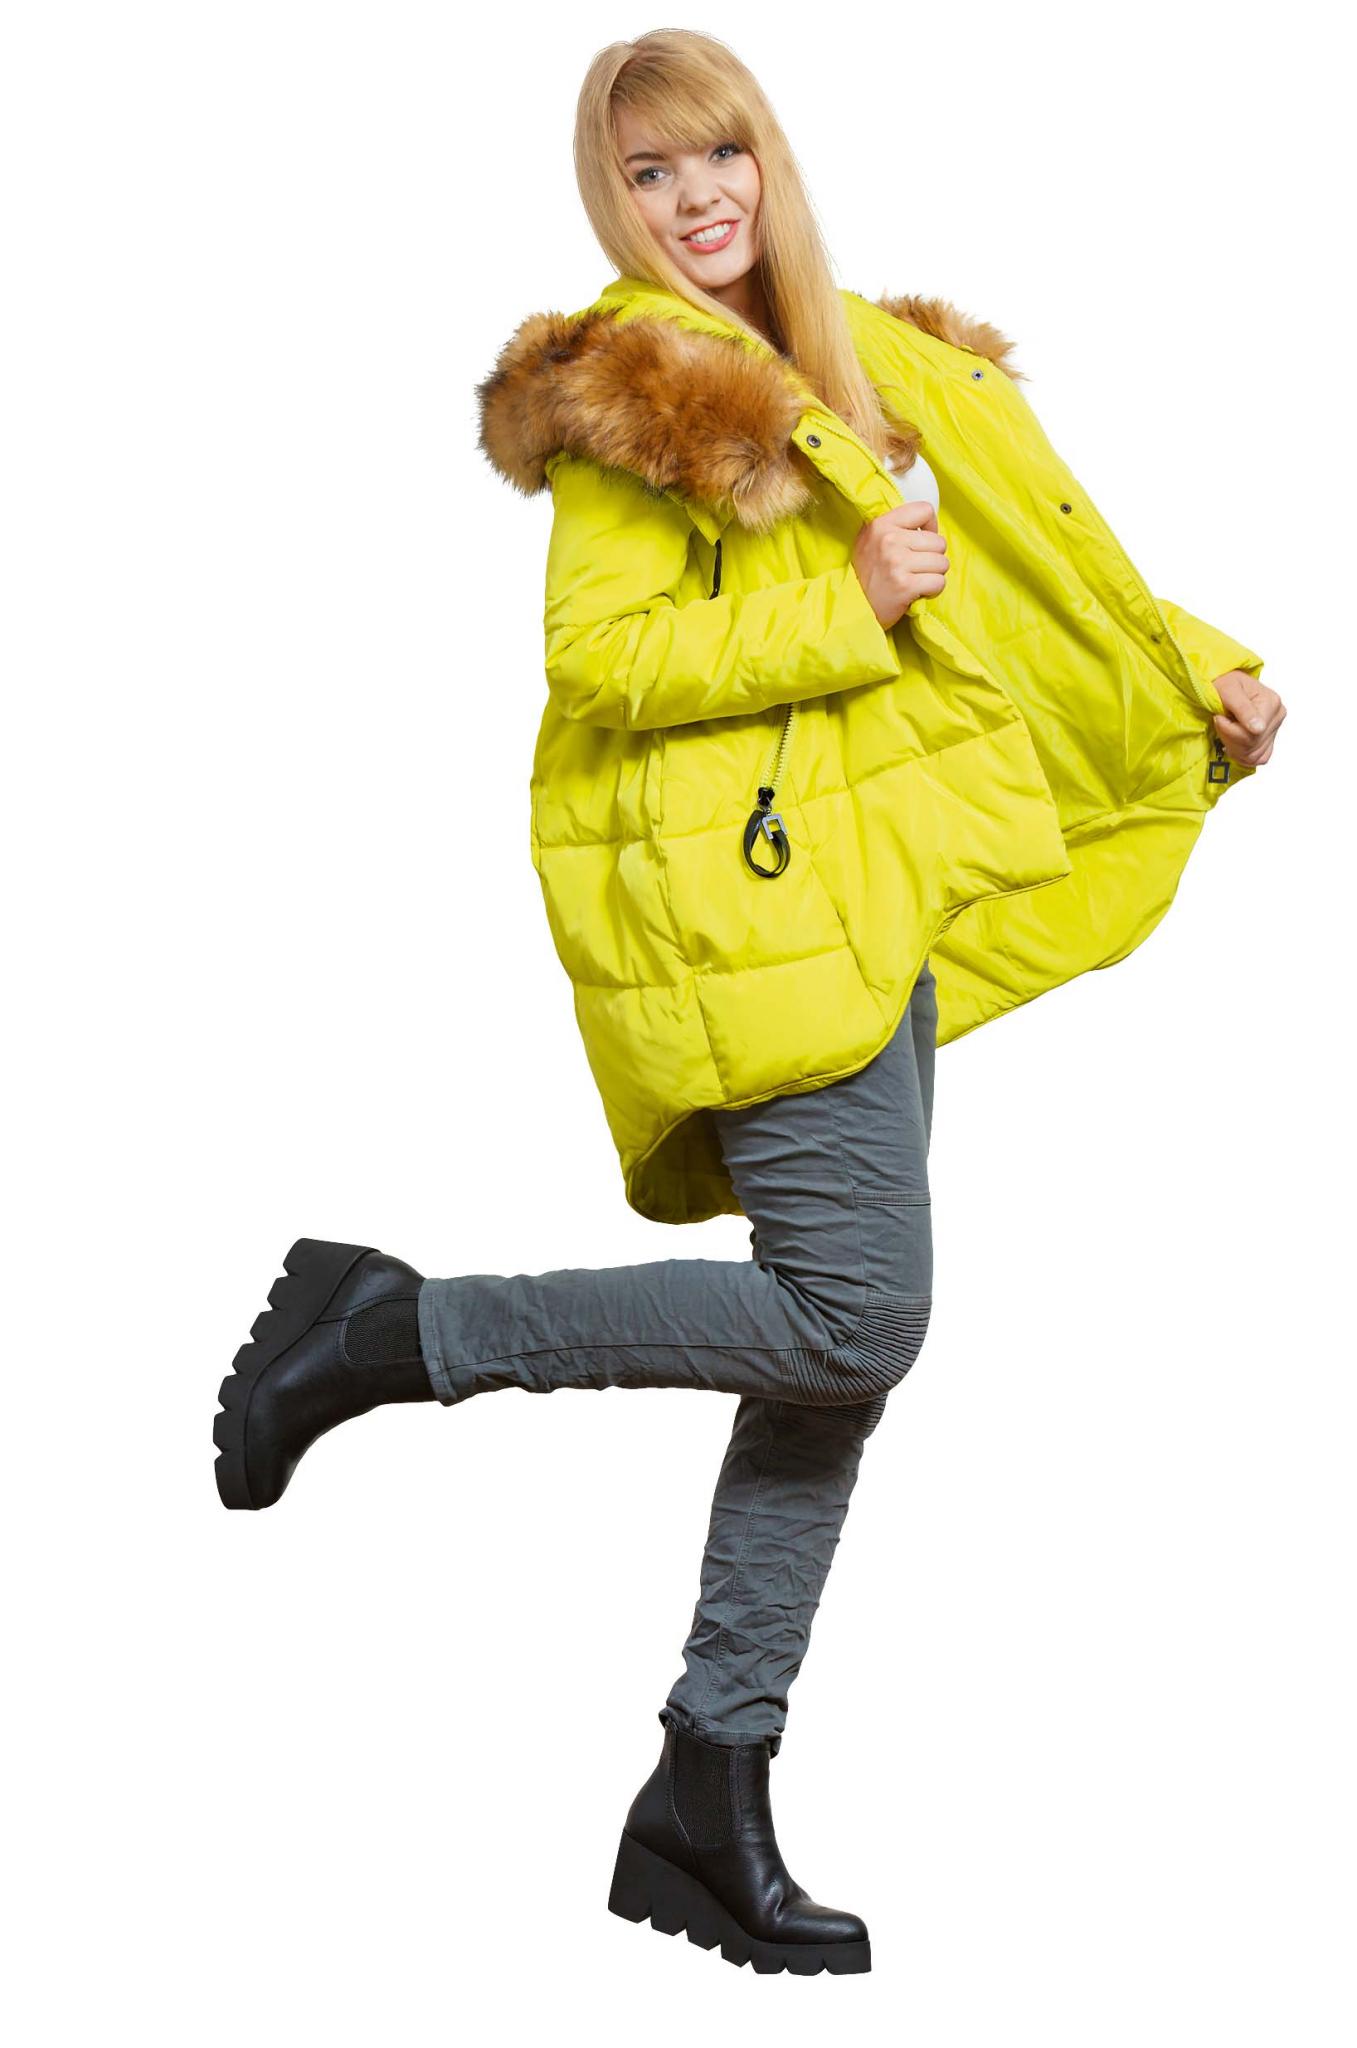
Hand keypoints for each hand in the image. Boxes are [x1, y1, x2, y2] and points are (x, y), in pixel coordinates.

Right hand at [852, 500, 948, 628]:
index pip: (924, 510)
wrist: (853, 608)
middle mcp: (889, 540)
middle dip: (933, 558)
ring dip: (934, 575)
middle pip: (939, 542)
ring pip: (942, 563)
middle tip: (915, 569)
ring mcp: (897, 563)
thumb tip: (929, 526)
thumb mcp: (870, 541)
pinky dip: (933, 590)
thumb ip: (894, 527)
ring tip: (915, 580)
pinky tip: (917, 592)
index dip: (930, 527)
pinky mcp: (905, 585)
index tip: (922, 541)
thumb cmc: (868, 575)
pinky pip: (939, 582)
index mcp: (880, 525)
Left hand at [1212, 668, 1285, 765]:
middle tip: (1220, 723)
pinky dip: (1243, 755)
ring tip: (1226, 731)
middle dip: (1230, 739)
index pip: (1251, 735)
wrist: (1225, 683)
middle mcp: (1277, 716)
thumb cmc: (1225, 683)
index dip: (1228, 731)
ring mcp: (1274, 728)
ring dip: (1234, 748)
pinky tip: (1234, 743)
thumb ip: (1243, 709)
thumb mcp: (1229, 690)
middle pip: (1252, 747)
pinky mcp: (1269, 738)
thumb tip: (1259, 729)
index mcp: (1272, 703)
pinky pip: (1259, 758)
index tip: (1218, 717)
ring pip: (1254, 756)